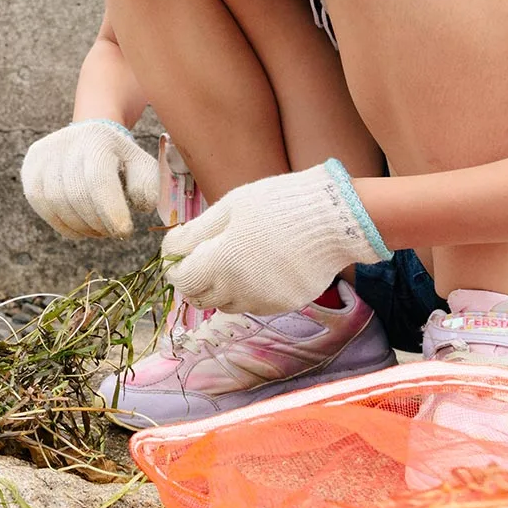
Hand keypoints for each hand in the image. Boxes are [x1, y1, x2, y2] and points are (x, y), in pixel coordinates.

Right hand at [20, 120, 158, 238]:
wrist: (90, 135)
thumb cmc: (119, 157)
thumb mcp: (141, 165)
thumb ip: (147, 185)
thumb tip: (139, 208)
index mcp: (98, 139)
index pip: (98, 180)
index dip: (110, 211)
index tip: (123, 232)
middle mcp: (66, 143)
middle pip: (75, 194)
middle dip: (96, 222)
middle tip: (111, 233)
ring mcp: (44, 154)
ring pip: (55, 201)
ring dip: (79, 226)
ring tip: (97, 232)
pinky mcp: (30, 167)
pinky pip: (39, 203)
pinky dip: (60, 223)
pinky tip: (78, 230)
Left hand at [161, 159, 389, 313]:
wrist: (335, 217)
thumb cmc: (278, 203)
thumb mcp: (230, 207)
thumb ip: (195, 233)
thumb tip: (172, 249)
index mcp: (221, 263)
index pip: (182, 280)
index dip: (175, 267)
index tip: (178, 255)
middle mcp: (240, 290)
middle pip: (201, 298)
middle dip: (194, 280)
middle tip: (200, 258)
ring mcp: (264, 301)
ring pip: (227, 304)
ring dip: (220, 288)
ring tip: (232, 260)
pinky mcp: (286, 304)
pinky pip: (255, 304)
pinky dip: (248, 291)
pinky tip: (259, 267)